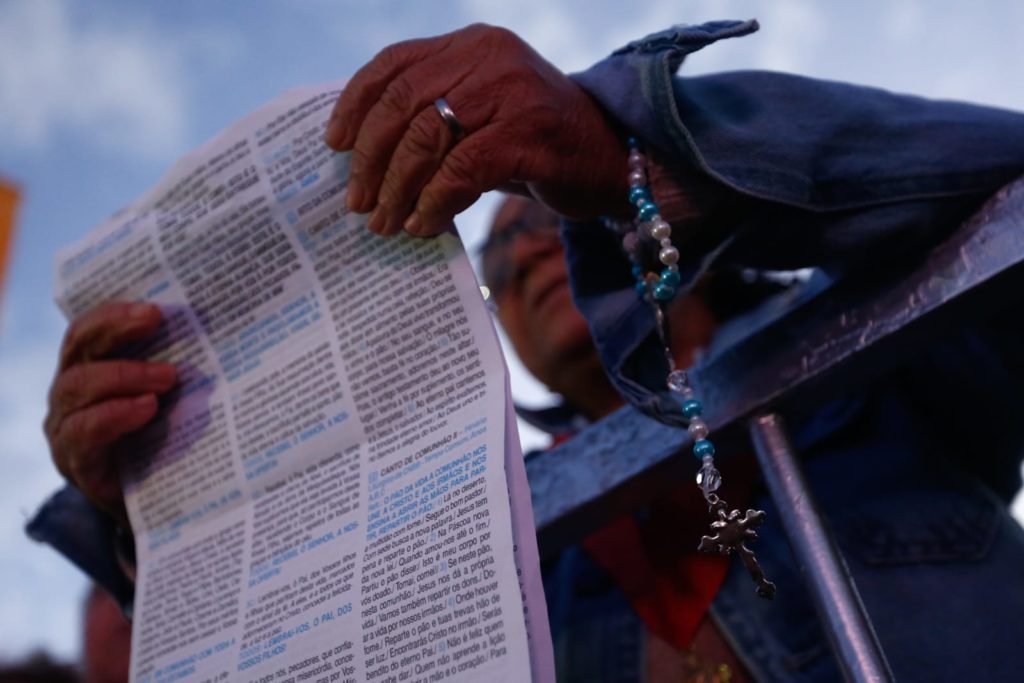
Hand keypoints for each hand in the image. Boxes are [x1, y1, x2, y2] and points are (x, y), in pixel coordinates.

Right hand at [44, 302, 176, 525]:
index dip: (114, 313)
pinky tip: (146, 409)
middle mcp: (70, 393)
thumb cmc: (169, 441)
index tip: (155, 308)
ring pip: (76, 387)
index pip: (89, 330)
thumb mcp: (174, 399)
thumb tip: (225, 332)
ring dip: (123, 375)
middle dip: (115, 329)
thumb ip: (179, 367)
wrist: (163, 509)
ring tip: (167, 376)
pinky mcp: (75, 463)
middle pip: (78, 348)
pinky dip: (114, 415)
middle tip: (156, 321)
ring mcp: (66, 427)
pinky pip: (83, 432)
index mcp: (89, 368)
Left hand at [324, 24, 631, 235]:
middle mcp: (489, 56)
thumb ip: (436, 116)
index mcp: (472, 43)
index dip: (355, 103)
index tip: (333, 144)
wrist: (614, 159)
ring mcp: (510, 91)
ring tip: (383, 222)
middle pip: (402, 102)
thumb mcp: (484, 114)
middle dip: (371, 158)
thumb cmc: (539, 144)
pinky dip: (434, 203)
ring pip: (426, 139)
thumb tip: (364, 156)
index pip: (395, 62)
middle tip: (355, 201)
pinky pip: (461, 171)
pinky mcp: (528, 132)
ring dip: (396, 188)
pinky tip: (424, 225)